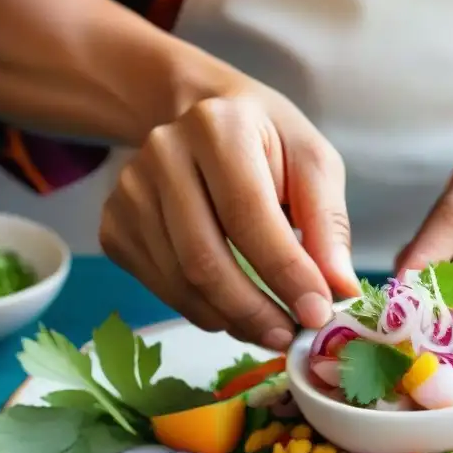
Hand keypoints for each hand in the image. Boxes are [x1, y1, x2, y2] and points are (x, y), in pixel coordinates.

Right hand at [99, 67, 359, 350]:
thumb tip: (338, 289)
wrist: (199, 116)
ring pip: (179, 282)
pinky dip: (202, 311)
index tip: (316, 314)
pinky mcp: (114, 225)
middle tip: (289, 336)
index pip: (248, 215)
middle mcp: (163, 154)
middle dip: (253, 311)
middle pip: (203, 258)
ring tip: (268, 329)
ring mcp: (130, 192)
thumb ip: (328, 224)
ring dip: (230, 320)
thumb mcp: (312, 164)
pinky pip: (160, 287)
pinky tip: (232, 309)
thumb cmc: (266, 142)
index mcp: (218, 127)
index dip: (284, 272)